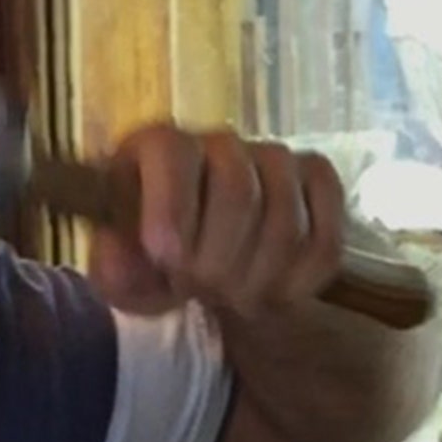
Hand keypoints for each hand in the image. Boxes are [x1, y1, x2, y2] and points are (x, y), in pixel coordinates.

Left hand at [88, 126, 346, 319]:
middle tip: (200, 292)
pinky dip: (301, 280)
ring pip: (288, 220)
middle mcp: (220, 142)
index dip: (172, 207)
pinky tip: (273, 296)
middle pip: (238, 191)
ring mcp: (276, 160)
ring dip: (258, 277)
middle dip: (218, 260)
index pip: (173, 153)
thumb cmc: (150, 264)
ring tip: (230, 299)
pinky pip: (326, 236)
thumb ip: (115, 268)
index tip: (166, 260)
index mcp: (159, 147)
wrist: (196, 270)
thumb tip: (122, 259)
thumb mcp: (120, 274)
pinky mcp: (316, 185)